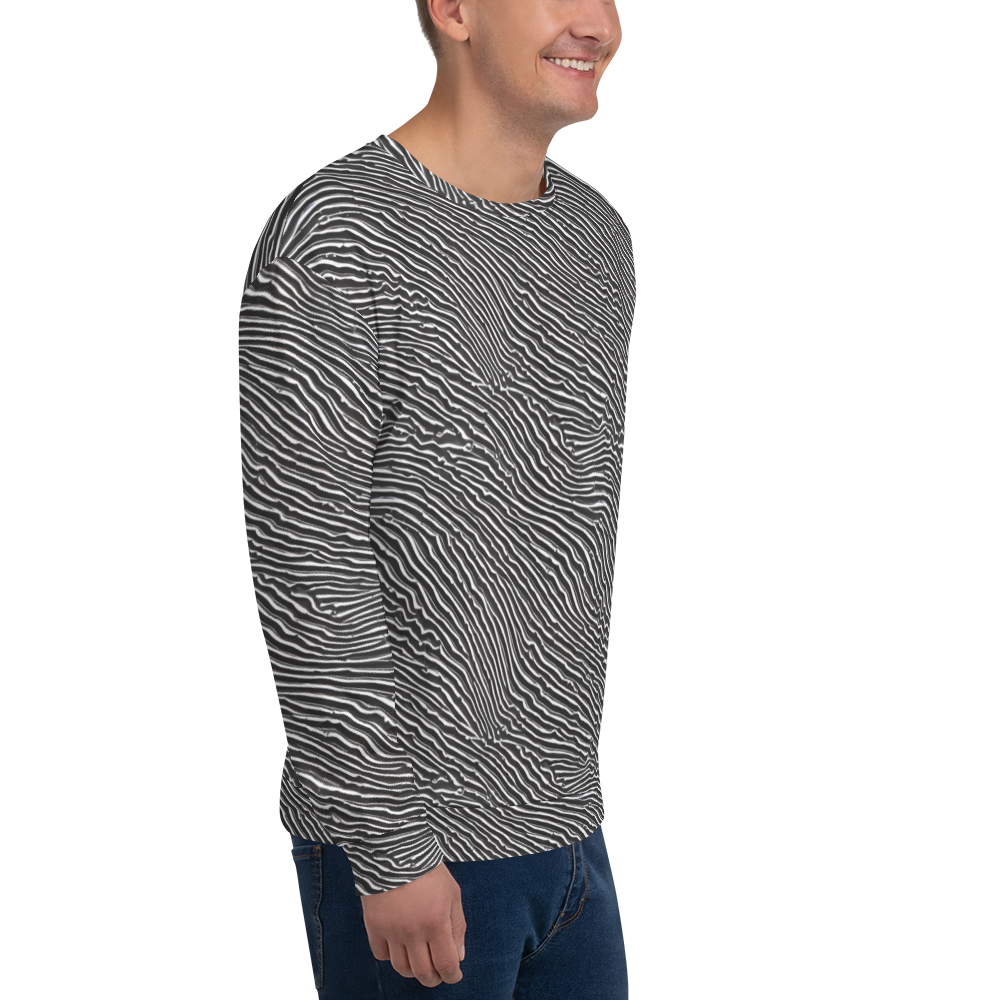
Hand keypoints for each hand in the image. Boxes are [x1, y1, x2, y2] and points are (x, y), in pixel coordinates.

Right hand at [361, 862, 466, 986]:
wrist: (395, 850)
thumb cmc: (428, 870)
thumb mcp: (452, 893)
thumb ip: (457, 926)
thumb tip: (458, 956)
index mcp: (436, 922)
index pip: (446, 964)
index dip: (452, 976)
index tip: (454, 975)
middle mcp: (413, 931)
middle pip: (423, 973)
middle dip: (434, 979)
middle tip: (438, 974)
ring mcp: (392, 930)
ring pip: (402, 968)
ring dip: (413, 971)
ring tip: (419, 962)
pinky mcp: (374, 926)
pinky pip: (382, 955)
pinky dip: (392, 957)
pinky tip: (399, 947)